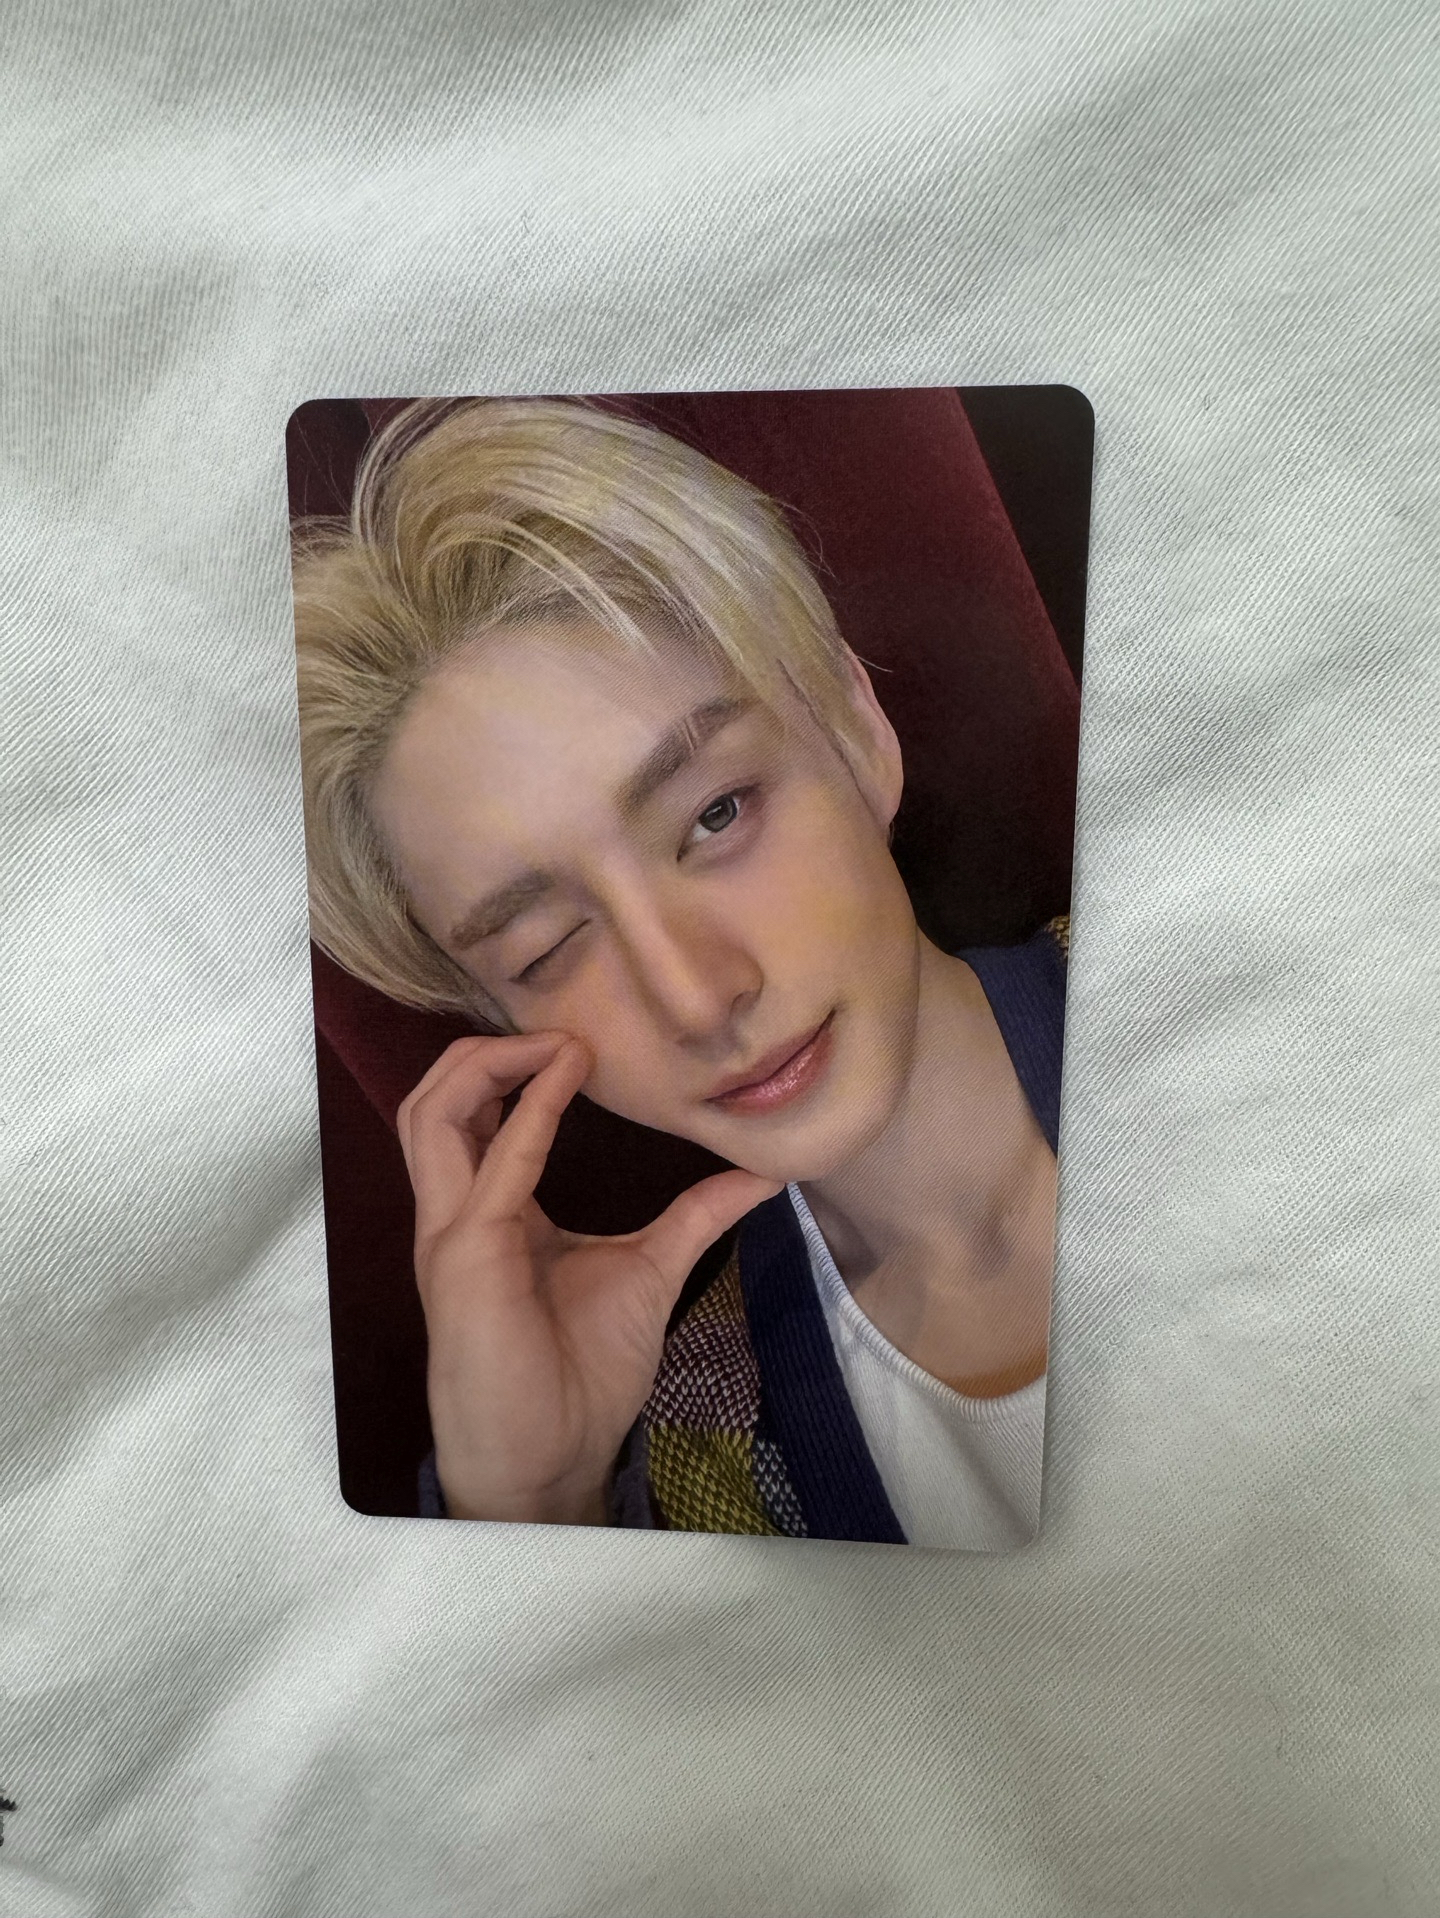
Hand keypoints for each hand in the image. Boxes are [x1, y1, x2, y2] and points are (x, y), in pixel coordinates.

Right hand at [396, 1031, 781, 1525]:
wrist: (553, 1460)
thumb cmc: (581, 1378)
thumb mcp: (650, 1272)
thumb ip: (697, 1216)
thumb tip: (764, 1173)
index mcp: (492, 1213)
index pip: (473, 1119)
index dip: (513, 1069)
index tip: (576, 1041)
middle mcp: (458, 1213)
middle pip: (433, 1102)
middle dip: (484, 1050)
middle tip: (556, 1029)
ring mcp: (452, 1232)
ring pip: (430, 1115)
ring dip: (488, 1064)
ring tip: (556, 1043)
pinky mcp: (466, 1256)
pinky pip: (494, 1166)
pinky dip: (529, 1112)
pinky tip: (567, 1077)